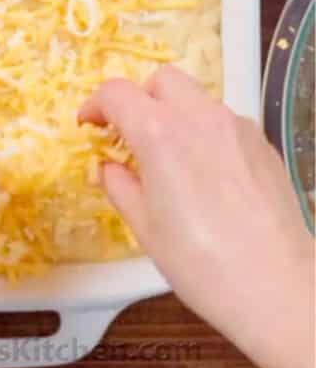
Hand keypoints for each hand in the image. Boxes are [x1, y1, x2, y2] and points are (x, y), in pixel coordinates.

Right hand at [80, 65, 314, 367]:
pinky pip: (225, 124)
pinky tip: (206, 176)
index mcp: (159, 132)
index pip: (116, 92)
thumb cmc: (200, 261)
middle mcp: (199, 117)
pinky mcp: (263, 146)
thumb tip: (110, 169)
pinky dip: (205, 134)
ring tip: (170, 159)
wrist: (277, 287)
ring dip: (174, 115)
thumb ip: (119, 185)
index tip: (90, 126)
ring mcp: (237, 128)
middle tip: (130, 135)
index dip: (95, 105)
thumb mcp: (144, 226)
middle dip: (140, 99)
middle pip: (162, 80)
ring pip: (197, 99)